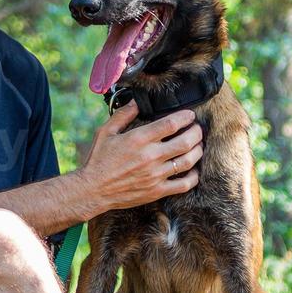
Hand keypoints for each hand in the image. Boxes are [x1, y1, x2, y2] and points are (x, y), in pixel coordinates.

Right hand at [78, 100, 203, 210]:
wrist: (93, 190)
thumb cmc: (98, 159)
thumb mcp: (105, 132)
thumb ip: (123, 115)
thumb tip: (137, 101)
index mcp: (139, 139)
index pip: (171, 124)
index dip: (185, 117)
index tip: (189, 115)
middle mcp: (150, 156)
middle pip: (186, 141)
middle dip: (197, 132)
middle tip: (197, 128)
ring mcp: (156, 175)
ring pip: (188, 161)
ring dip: (198, 151)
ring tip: (197, 145)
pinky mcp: (157, 191)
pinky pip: (184, 185)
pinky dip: (193, 176)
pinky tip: (192, 170)